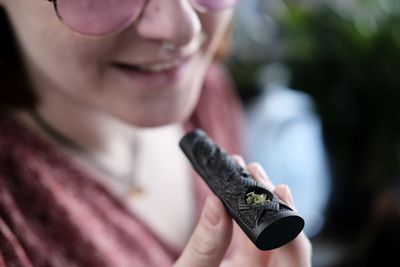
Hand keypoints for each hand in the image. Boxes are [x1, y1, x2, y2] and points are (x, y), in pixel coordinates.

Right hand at [174, 156, 311, 266]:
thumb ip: (204, 245)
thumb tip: (217, 203)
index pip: (290, 262)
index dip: (290, 229)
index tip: (277, 194)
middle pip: (288, 245)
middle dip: (276, 205)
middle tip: (258, 174)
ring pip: (273, 237)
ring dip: (261, 203)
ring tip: (246, 172)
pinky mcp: (246, 264)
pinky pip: (255, 239)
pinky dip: (247, 213)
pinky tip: (238, 192)